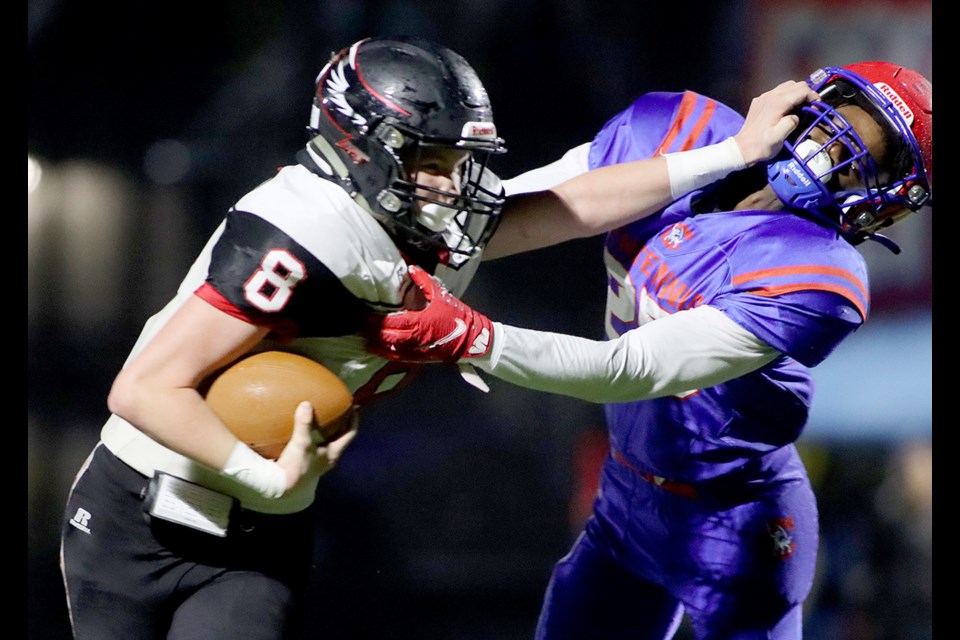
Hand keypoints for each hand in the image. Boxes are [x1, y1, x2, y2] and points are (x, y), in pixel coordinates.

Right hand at [276, 401, 357, 488]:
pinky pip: (315, 447)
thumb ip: (304, 423)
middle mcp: (329, 459)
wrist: (281, 485)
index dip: (354, 420)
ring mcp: (318, 463)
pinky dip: (314, 437)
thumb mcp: (301, 442)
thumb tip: (306, 404)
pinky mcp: (307, 464)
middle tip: (337, 410)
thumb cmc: (297, 465)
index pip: (350, 434)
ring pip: (328, 443)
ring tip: (322, 418)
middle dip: (340, 424)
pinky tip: (306, 431)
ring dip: (327, 432)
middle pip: (341, 438)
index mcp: (334, 453)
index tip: (353, 407)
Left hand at [366, 265, 493, 362]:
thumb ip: (424, 281)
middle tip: (362, 326)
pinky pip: (400, 358)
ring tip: (365, 339)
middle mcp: (416, 337)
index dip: (376, 320)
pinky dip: (387, 355)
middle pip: (388, 336)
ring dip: (377, 344)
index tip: (366, 316)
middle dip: (373, 332)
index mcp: (419, 321)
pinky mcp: (421, 358)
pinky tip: (378, 351)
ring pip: (392, 349)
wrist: (472, 338)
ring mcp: (418, 350)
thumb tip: (411, 267)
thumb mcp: (440, 295)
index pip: (391, 322)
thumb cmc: (457, 315)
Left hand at [733, 80, 819, 165]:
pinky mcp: (759, 102)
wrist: (741, 149)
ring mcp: (763, 97)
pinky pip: (776, 92)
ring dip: (796, 94)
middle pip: (795, 84)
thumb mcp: (779, 137)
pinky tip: (786, 110)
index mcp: (777, 103)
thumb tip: (797, 116)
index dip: (813, 96)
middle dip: (806, 94)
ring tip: (799, 108)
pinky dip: (786, 97)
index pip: (802, 90)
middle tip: (809, 108)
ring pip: (786, 86)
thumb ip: (792, 122)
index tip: (817, 107)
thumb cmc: (761, 146)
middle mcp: (770, 96)